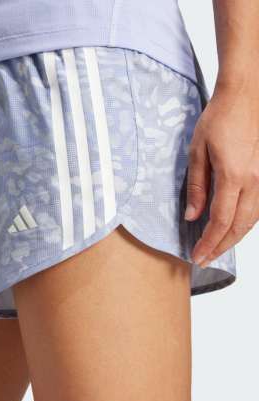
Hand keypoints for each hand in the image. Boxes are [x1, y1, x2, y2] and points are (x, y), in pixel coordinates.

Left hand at [185, 83, 258, 267]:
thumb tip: (192, 216)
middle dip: (221, 246)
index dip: (208, 243)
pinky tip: (234, 226)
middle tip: (205, 259)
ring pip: (252, 219)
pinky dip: (246, 222)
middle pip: (239, 226)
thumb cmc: (218, 120)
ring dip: (234, 237)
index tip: (197, 256)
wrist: (246, 96)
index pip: (220, 221)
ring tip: (217, 247)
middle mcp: (255, 181)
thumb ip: (197, 187)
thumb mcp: (197, 153)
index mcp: (233, 176)